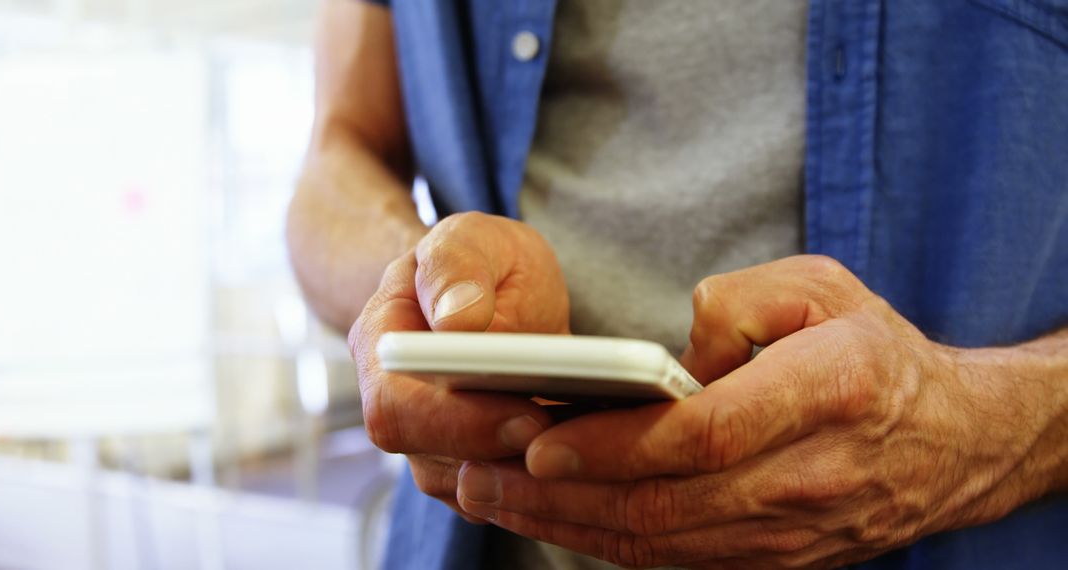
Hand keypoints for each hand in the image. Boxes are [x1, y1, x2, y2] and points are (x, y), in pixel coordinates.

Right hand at [348, 212, 569, 521]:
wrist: (488, 294)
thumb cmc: (478, 263)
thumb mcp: (470, 239)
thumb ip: (457, 267)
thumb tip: (456, 320)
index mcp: (383, 343)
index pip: (397, 404)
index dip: (458, 419)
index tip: (525, 415)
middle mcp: (395, 405)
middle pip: (430, 460)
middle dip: (503, 455)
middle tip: (568, 440)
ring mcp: (430, 444)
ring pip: (469, 489)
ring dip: (528, 475)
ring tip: (589, 450)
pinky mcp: (470, 468)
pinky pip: (500, 495)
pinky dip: (541, 483)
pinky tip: (585, 459)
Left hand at [456, 255, 1042, 567]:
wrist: (952, 443)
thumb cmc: (876, 353)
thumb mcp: (823, 287)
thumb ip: (742, 301)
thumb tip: (669, 359)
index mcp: (831, 392)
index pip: (705, 435)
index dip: (615, 445)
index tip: (538, 438)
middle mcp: (810, 476)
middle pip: (664, 502)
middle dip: (557, 492)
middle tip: (477, 470)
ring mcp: (792, 533)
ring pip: (659, 543)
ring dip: (563, 523)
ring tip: (489, 494)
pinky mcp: (774, 559)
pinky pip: (673, 558)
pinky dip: (601, 540)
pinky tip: (548, 515)